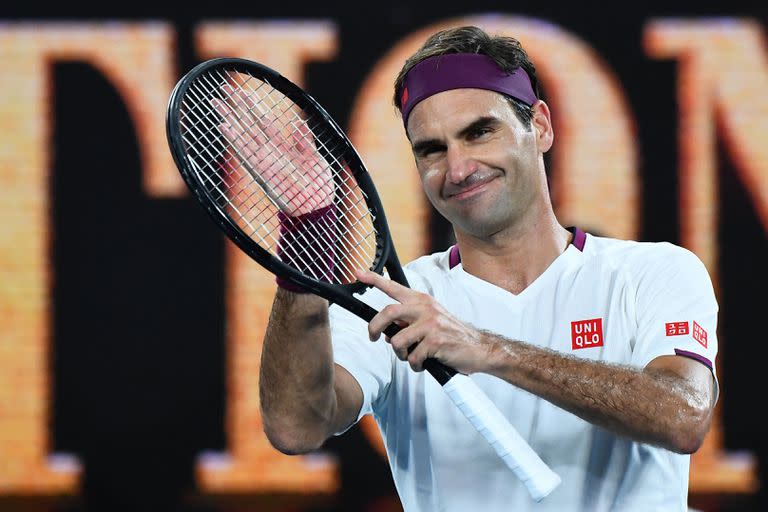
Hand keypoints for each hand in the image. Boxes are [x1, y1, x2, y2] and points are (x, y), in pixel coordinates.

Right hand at [211, 84, 332, 215]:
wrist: (317, 209)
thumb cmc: (319, 187)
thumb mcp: (315, 159)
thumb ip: (304, 142)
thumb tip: (299, 123)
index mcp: (283, 146)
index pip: (264, 120)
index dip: (253, 105)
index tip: (242, 90)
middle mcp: (270, 151)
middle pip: (249, 123)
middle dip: (235, 106)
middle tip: (221, 89)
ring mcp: (264, 161)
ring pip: (243, 134)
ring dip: (229, 119)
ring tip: (216, 103)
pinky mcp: (261, 172)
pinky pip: (245, 152)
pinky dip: (234, 140)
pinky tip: (224, 127)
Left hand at [355, 270, 494, 373]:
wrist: (479, 347)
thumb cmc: (452, 335)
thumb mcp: (430, 321)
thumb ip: (408, 323)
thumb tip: (387, 333)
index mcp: (422, 301)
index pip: (394, 287)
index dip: (374, 279)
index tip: (359, 273)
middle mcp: (425, 308)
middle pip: (388, 312)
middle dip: (374, 327)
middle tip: (374, 337)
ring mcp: (431, 324)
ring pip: (397, 341)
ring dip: (400, 354)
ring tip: (412, 357)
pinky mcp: (436, 341)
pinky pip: (413, 357)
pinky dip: (415, 365)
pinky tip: (425, 363)